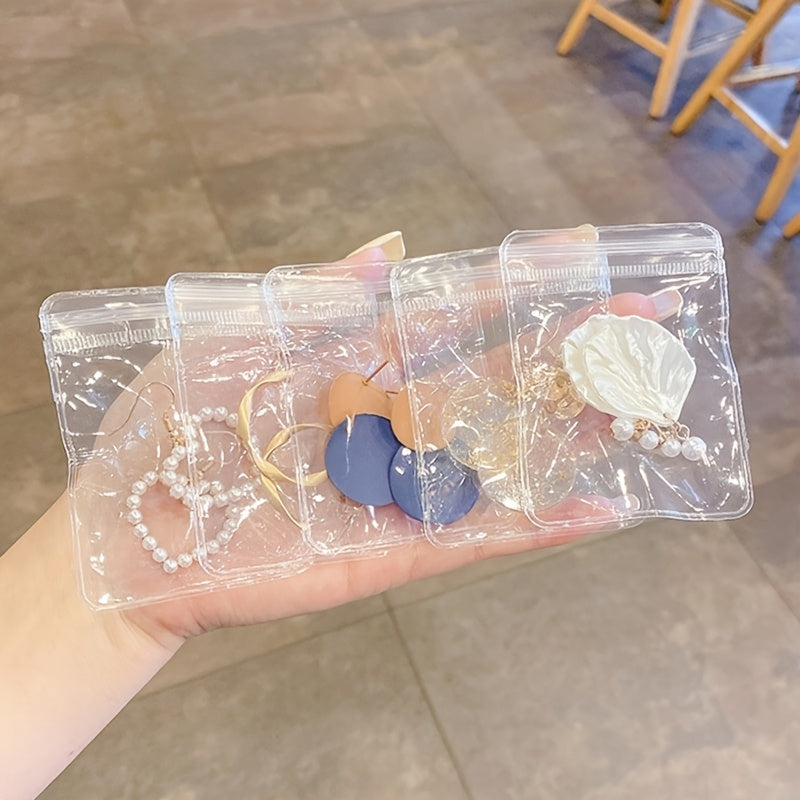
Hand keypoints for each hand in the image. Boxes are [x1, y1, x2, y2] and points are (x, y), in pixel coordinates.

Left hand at [107, 244, 675, 643]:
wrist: (129, 539)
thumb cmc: (166, 429)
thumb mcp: (231, 341)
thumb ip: (312, 298)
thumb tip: (388, 250)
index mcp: (351, 363)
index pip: (448, 315)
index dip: (512, 286)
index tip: (577, 258)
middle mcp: (388, 420)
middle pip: (494, 381)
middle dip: (569, 352)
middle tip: (645, 325)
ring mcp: (396, 487)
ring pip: (498, 454)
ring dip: (572, 431)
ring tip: (642, 406)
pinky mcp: (393, 550)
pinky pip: (476, 536)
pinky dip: (538, 524)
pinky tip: (603, 506)